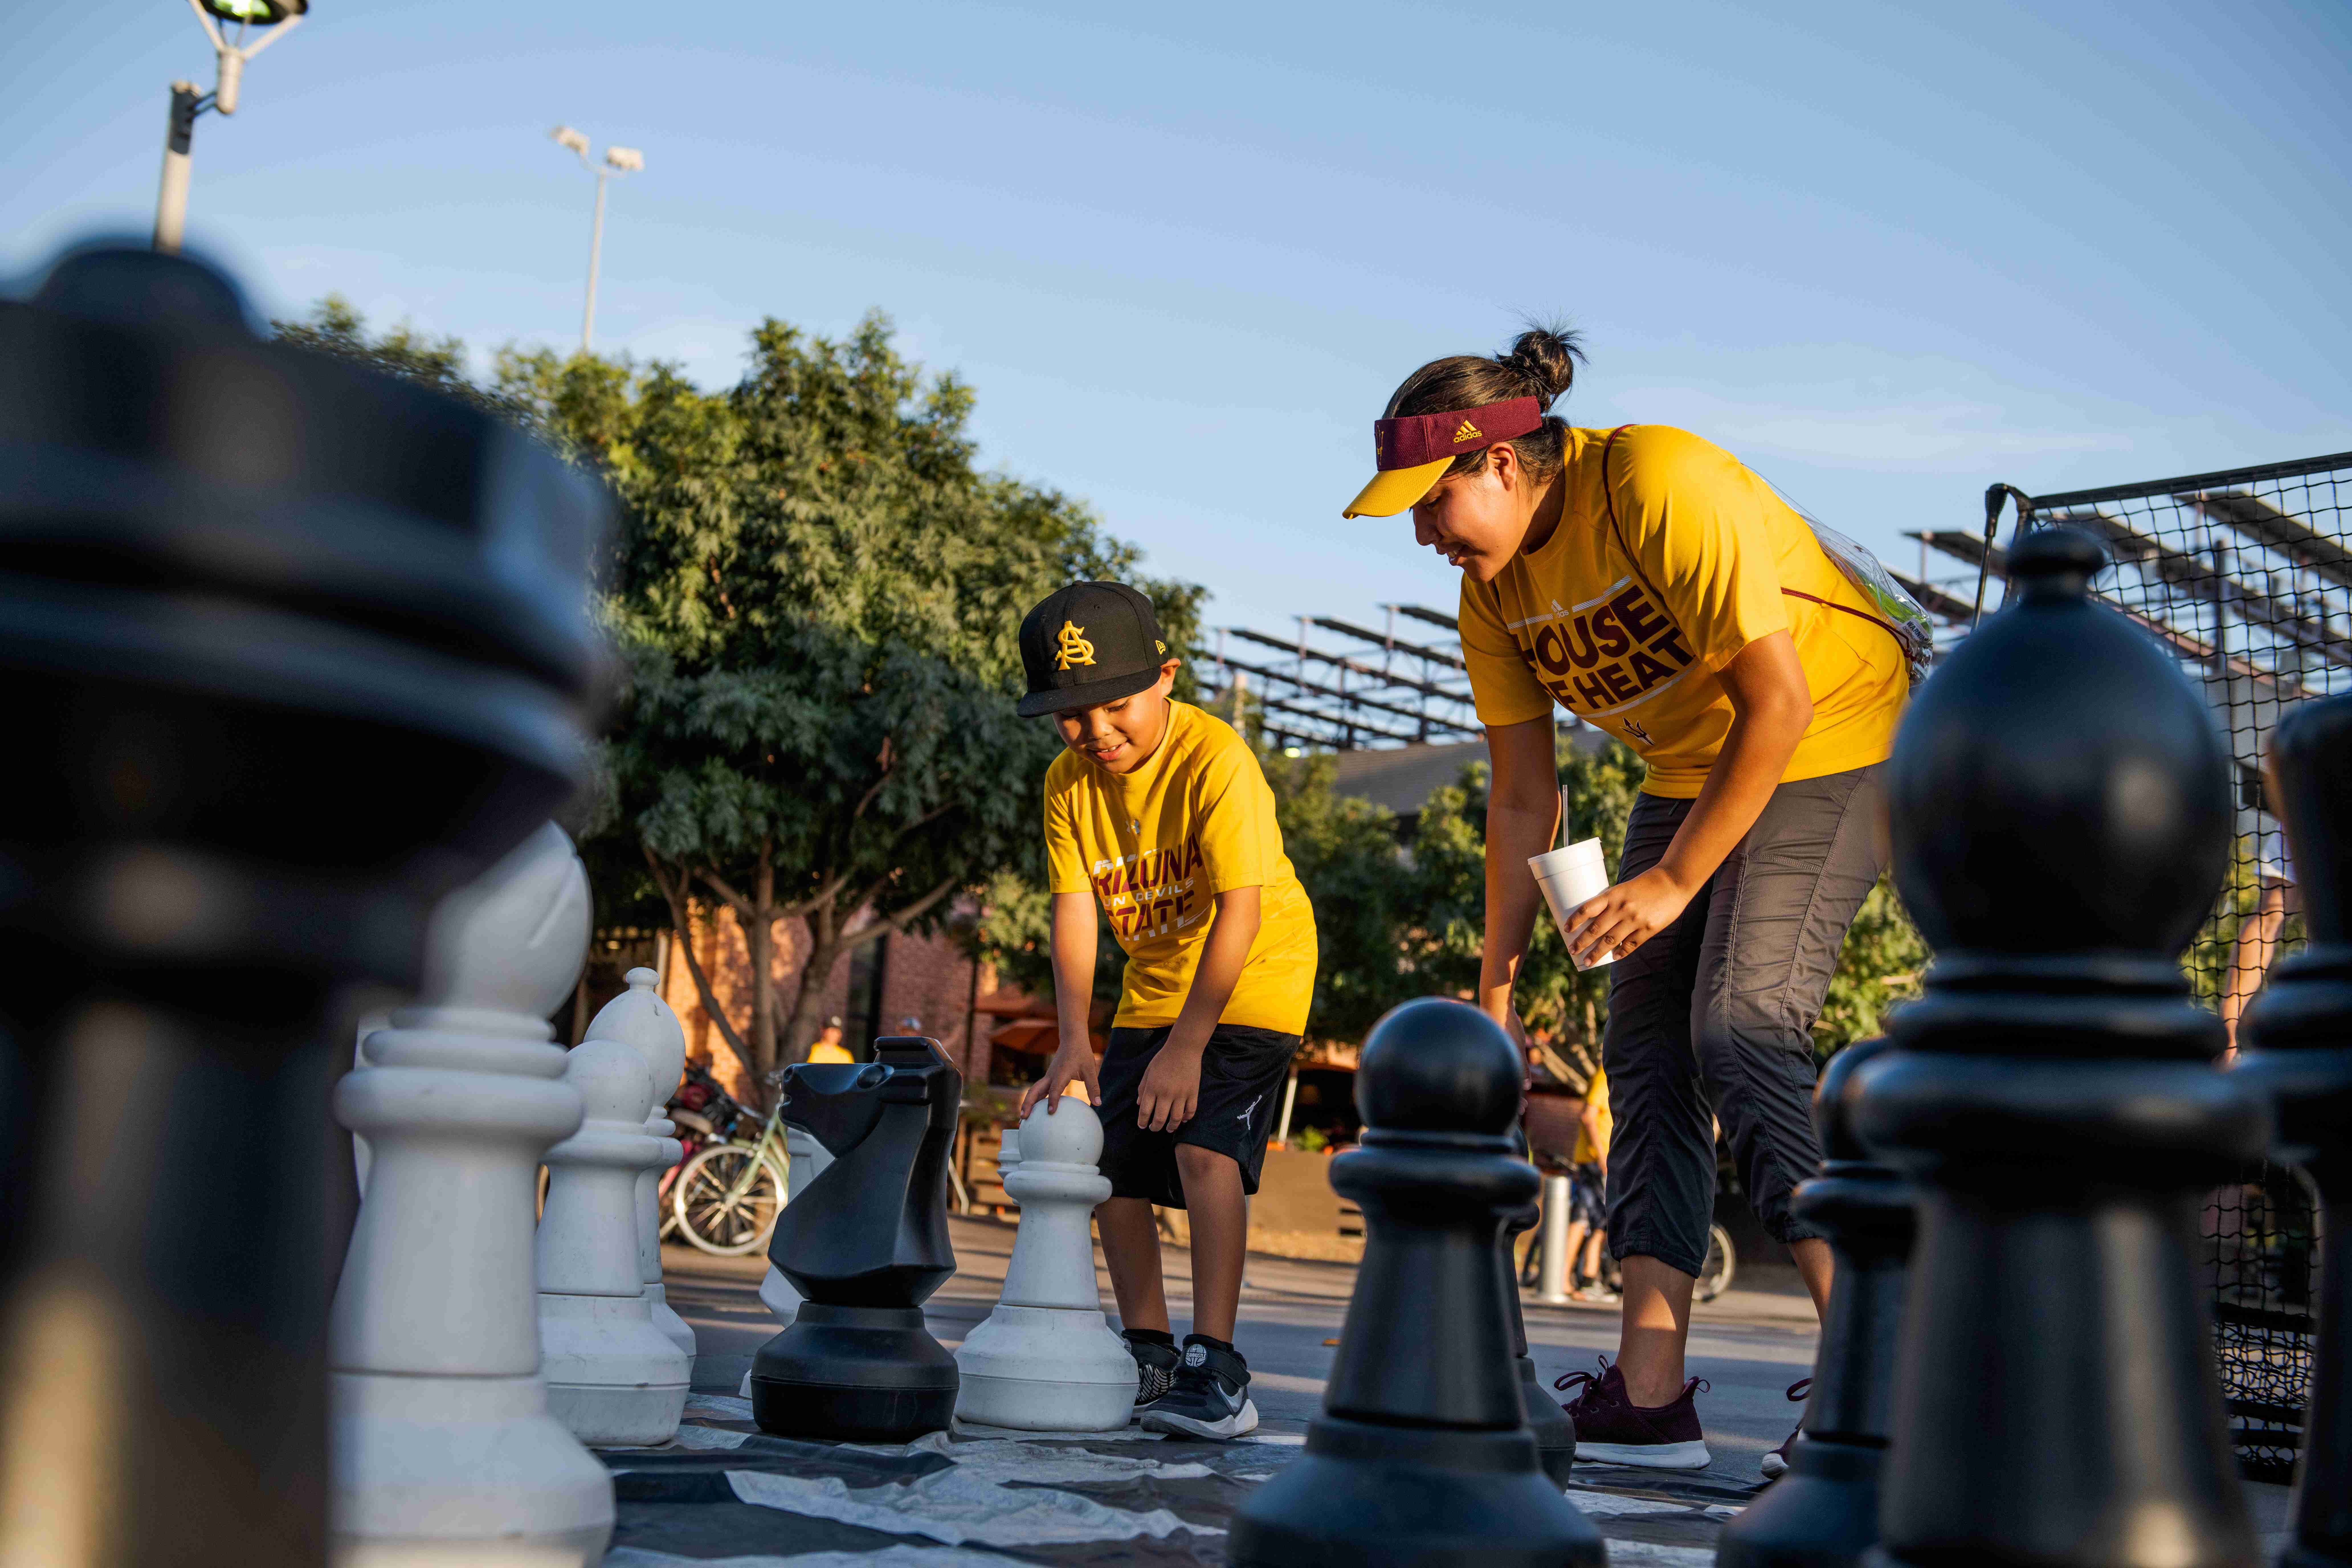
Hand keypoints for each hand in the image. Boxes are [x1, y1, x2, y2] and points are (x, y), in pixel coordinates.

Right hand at [1018, 1040, 1099, 1118]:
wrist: (1072, 1039)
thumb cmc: (1082, 1054)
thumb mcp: (1090, 1070)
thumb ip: (1093, 1087)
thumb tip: (1098, 1104)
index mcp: (1061, 1074)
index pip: (1055, 1089)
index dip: (1053, 1100)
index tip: (1051, 1112)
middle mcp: (1051, 1076)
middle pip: (1035, 1090)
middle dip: (1028, 1104)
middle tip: (1023, 1118)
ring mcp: (1048, 1076)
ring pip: (1034, 1090)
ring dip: (1027, 1102)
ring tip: (1023, 1118)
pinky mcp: (1049, 1077)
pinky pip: (1039, 1089)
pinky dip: (1034, 1099)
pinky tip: (1034, 1110)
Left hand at [1136, 1042, 1202, 1131]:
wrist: (1183, 1048)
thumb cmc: (1163, 1058)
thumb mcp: (1148, 1071)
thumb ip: (1142, 1088)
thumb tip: (1139, 1104)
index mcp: (1152, 1088)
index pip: (1145, 1111)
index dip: (1142, 1122)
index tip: (1142, 1126)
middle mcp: (1166, 1093)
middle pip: (1160, 1119)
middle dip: (1155, 1127)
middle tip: (1154, 1129)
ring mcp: (1181, 1094)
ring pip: (1176, 1118)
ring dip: (1171, 1127)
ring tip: (1169, 1129)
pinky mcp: (1193, 1092)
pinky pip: (1190, 1111)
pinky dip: (1187, 1118)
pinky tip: (1183, 1120)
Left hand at [1567, 866, 1696, 965]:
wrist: (1674, 881)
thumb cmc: (1647, 883)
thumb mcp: (1625, 888)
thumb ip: (1613, 902)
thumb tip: (1597, 919)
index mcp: (1613, 895)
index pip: (1587, 908)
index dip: (1574, 920)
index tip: (1566, 928)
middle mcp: (1621, 908)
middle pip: (1595, 929)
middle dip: (1581, 942)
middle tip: (1572, 951)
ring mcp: (1635, 920)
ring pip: (1610, 941)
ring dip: (1596, 953)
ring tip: (1587, 961)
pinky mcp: (1648, 929)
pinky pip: (1630, 945)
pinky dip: (1620, 952)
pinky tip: (1614, 957)